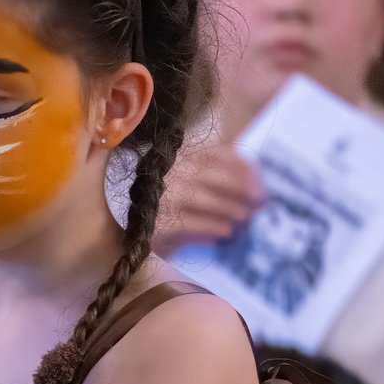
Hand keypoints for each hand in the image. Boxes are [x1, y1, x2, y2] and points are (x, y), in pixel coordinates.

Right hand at [153, 141, 261, 255]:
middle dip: (240, 186)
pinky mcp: (154, 221)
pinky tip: (226, 231)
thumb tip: (254, 184)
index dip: (241, 165)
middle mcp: (168, 171)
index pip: (216, 152)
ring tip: (244, 216)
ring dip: (229, 206)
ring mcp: (160, 195)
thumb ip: (216, 177)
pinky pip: (189, 222)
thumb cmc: (163, 202)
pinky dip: (211, 226)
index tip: (258, 179)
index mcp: (178, 155)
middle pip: (213, 174)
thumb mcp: (186, 183)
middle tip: (258, 200)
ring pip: (204, 198)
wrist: (125, 228)